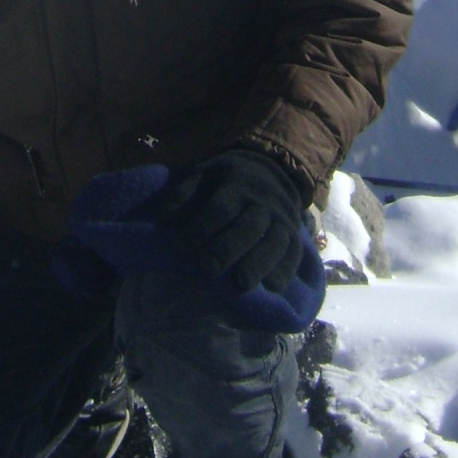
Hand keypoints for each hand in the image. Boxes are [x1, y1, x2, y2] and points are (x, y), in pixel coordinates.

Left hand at [152, 148, 305, 295]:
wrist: (272, 170)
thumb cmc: (226, 180)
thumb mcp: (202, 175)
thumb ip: (182, 195)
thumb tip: (162, 219)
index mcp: (236, 185)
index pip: (219, 209)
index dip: (200, 228)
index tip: (181, 248)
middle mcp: (263, 202)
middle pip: (247, 227)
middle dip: (227, 249)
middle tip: (208, 269)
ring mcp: (282, 218)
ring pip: (274, 242)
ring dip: (258, 264)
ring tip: (240, 285)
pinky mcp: (295, 235)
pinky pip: (293, 254)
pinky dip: (284, 271)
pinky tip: (271, 287)